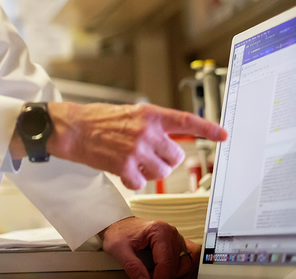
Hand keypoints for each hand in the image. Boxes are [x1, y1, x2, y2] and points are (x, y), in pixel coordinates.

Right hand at [45, 102, 226, 189]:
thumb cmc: (96, 120)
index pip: (186, 121)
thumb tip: (168, 138)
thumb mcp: (128, 114)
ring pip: (162, 172)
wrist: (72, 129)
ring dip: (151, 172)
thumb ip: (150, 124)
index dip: (207, 128)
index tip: (223, 134)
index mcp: (149, 115)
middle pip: (176, 156)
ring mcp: (136, 149)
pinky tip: (122, 170)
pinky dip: (133, 180)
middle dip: (166, 160)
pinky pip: (141, 182)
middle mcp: (146, 131)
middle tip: (151, 157)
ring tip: (135, 164)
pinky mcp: (124, 166)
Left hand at [101, 217, 198, 278]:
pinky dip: (182, 268)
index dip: (159, 278)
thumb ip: (132, 266)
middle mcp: (171, 233)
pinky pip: (189, 259)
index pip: (166, 264)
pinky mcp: (177, 243)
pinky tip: (169, 271)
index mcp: (159, 231)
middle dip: (165, 276)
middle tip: (150, 276)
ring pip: (187, 263)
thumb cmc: (119, 232)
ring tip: (158, 273)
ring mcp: (176, 238)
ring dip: (175, 273)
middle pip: (177, 266)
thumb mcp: (118, 248)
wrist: (118, 224)